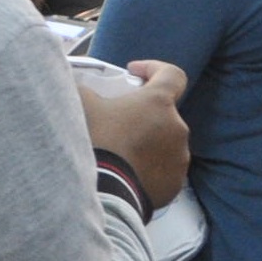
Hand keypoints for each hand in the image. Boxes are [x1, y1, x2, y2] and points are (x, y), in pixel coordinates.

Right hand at [78, 60, 190, 209]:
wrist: (104, 191)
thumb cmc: (96, 142)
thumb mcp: (81, 103)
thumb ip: (88, 89)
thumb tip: (85, 88)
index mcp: (158, 102)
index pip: (172, 74)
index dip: (154, 69)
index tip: (134, 73)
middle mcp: (177, 127)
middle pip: (163, 112)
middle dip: (143, 113)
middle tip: (116, 121)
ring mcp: (179, 157)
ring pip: (164, 141)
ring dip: (147, 141)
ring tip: (120, 152)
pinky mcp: (175, 183)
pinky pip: (163, 168)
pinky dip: (148, 167)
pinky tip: (126, 171)